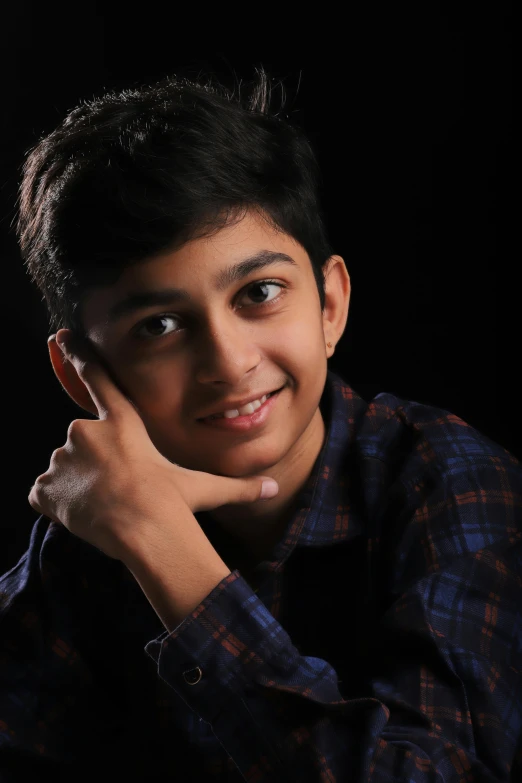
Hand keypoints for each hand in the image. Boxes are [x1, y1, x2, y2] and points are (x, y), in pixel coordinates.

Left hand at [28, 330, 278, 561]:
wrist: (142, 534)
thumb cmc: (174, 506)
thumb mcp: (204, 489)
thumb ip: (237, 486)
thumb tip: (273, 485)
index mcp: (122, 425)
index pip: (98, 380)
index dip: (79, 356)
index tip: (62, 336)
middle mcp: (87, 431)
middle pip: (84, 442)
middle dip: (95, 463)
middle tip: (116, 490)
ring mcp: (63, 458)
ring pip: (65, 469)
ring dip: (77, 484)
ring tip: (103, 506)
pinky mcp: (46, 486)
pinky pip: (44, 494)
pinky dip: (57, 503)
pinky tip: (82, 515)